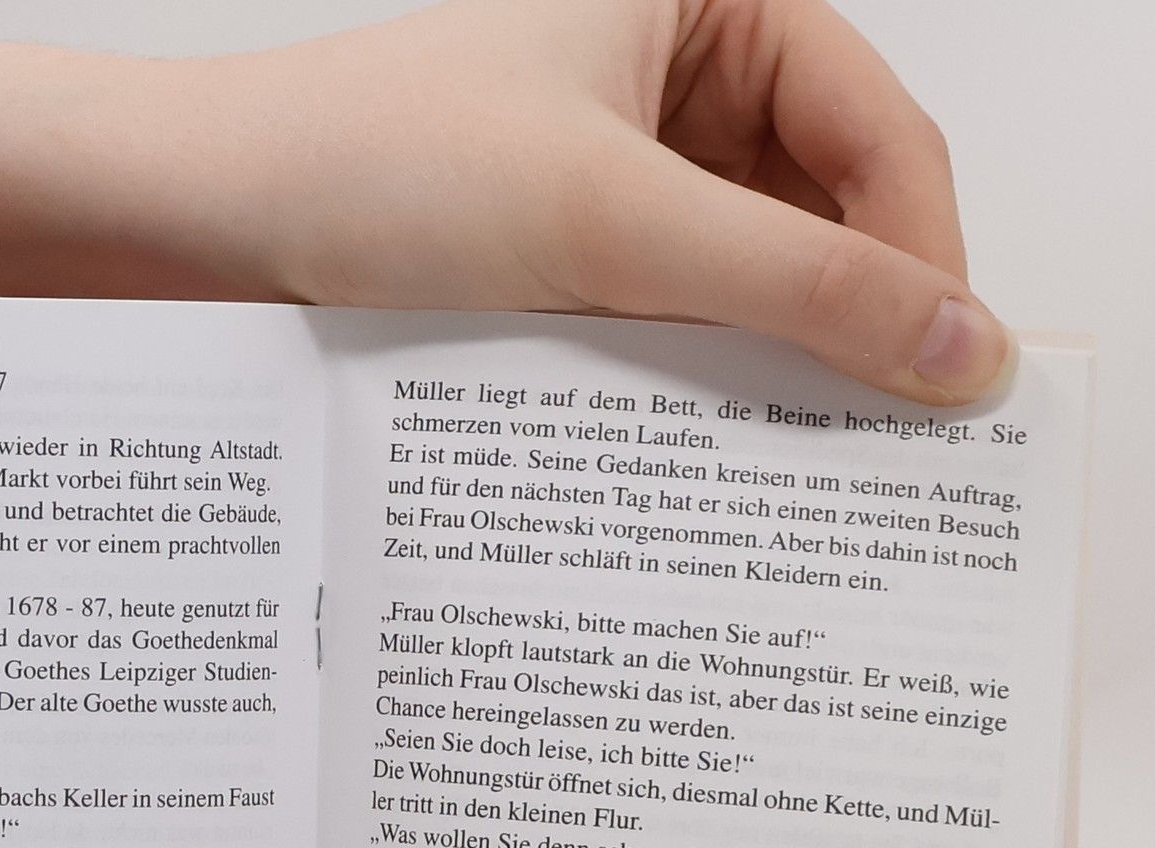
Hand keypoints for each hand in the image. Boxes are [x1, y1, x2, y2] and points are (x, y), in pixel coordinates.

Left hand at [0, 0, 1002, 415]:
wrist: (192, 227)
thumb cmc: (364, 170)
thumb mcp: (608, 222)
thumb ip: (795, 287)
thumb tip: (962, 346)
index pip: (879, 130)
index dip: (925, 260)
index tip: (951, 386)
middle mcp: (671, 71)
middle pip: (825, 206)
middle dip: (847, 323)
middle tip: (876, 454)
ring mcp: (614, 165)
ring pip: (747, 272)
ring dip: (765, 366)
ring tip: (781, 469)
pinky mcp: (559, 251)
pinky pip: (668, 313)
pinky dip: (688, 381)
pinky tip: (694, 454)